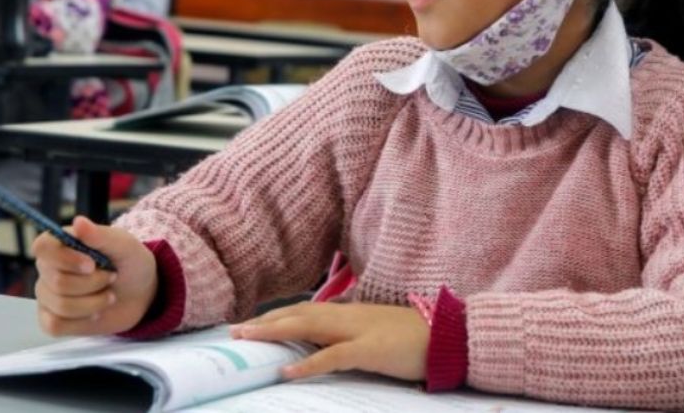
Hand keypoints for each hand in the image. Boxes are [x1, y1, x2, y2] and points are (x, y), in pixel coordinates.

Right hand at [34, 216, 157, 336]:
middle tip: (111, 277)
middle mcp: (48, 269)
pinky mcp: (52, 320)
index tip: (92, 264)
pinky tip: (96, 312)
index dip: (65, 259)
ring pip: (60, 306)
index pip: (42, 247)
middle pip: (57, 282)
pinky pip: (55, 325)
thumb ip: (100, 235)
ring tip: (108, 294)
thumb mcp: (124, 246)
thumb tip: (78, 221)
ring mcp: (47, 296)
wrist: (141, 293)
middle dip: (93, 283)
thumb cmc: (130, 263)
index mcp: (61, 244)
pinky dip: (82, 320)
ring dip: (93, 303)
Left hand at [234, 302, 428, 382]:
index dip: (277, 316)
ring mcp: (359, 331)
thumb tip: (324, 346)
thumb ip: (350, 336)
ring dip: (275, 332)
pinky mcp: (370, 350)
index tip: (250, 323)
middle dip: (266, 321)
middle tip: (234, 331)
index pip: (305, 310)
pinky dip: (308, 364)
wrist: (449, 335)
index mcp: (350, 313)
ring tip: (248, 339)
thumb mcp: (375, 333)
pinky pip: (333, 356)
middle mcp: (349, 316)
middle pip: (299, 314)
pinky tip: (287, 372)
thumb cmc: (414, 338)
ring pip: (308, 327)